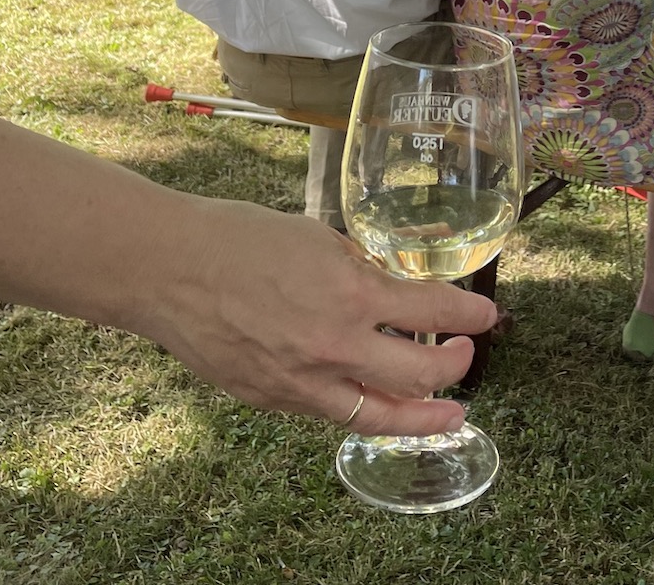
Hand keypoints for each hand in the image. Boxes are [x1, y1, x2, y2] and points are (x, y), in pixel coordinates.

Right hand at [149, 199, 496, 434]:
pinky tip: (375, 402)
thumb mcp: (317, 237)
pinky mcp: (273, 400)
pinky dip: (362, 408)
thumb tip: (391, 283)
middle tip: (466, 354)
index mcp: (351, 294)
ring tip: (448, 416)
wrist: (168, 269)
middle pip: (422, 377)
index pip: (434, 313)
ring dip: (423, 416)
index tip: (485, 316)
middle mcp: (334, 346)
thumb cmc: (237, 239)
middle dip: (457, 367)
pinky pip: (332, 413)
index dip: (469, 317)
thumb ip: (360, 267)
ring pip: (381, 416)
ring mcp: (303, 382)